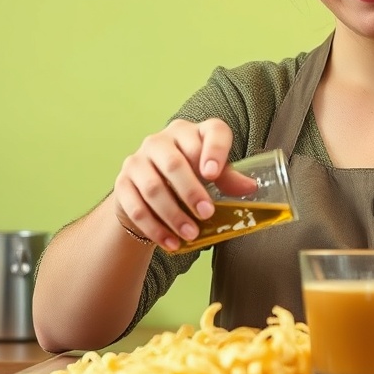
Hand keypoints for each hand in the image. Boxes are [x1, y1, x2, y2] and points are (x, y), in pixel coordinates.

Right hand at [112, 118, 254, 250]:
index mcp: (192, 133)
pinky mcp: (123, 182)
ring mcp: (138, 160)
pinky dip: (155, 227)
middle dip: (191, 191)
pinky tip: (171, 242)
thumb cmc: (188, 177)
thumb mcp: (211, 175)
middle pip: (174, 163)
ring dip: (173, 214)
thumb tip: (250, 187)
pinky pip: (136, 207)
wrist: (146, 191)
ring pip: (153, 187)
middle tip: (206, 213)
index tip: (213, 173)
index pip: (211, 131)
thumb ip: (228, 179)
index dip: (214, 150)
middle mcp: (161, 140)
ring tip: (191, 233)